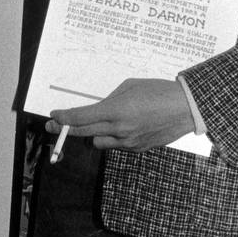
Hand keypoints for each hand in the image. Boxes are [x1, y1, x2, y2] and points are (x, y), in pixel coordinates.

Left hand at [46, 77, 194, 150]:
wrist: (186, 109)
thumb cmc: (158, 91)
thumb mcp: (129, 87)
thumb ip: (110, 100)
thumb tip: (98, 109)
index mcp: (116, 111)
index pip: (81, 117)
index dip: (64, 118)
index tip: (53, 116)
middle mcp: (119, 129)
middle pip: (83, 133)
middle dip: (64, 129)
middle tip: (51, 126)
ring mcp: (128, 142)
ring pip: (98, 142)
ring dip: (93, 133)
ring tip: (97, 123)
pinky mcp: (137, 149)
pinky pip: (115, 145)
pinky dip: (112, 137)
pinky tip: (121, 127)